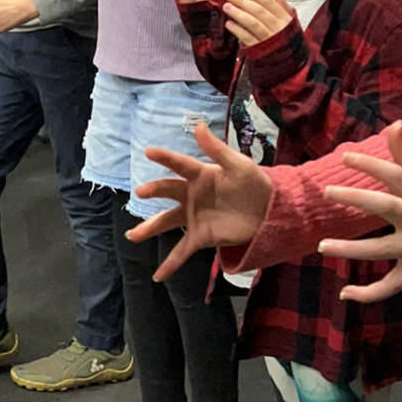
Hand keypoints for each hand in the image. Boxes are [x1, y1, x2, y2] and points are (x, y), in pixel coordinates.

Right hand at [126, 123, 272, 281]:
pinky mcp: (201, 237)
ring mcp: (194, 217)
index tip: (149, 151)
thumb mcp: (239, 164)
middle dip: (154, 191)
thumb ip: (217, 148)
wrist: (269, 211)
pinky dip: (170, 263)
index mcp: (200, 174)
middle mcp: (191, 195)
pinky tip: (157, 276)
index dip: (165, 157)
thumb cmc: (253, 183)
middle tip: (141, 192)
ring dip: (149, 228)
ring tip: (132, 235)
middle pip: (168, 191)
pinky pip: (182, 250)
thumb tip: (198, 125)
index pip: (180, 164)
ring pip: (166, 222)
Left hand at [222, 0, 294, 46]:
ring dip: (238, 14)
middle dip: (243, 2)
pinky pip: (247, 38)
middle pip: (259, 12)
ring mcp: (268, 41)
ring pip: (252, 24)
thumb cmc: (287, 43)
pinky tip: (229, 23)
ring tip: (227, 6)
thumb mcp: (291, 25)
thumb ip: (284, 10)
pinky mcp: (259, 51)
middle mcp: (278, 30)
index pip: (269, 3)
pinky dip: (237, 30)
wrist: (290, 67)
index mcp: (286, 21)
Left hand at [317, 122, 401, 301]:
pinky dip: (368, 294)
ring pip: (381, 250)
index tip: (344, 157)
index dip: (371, 165)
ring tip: (321, 246)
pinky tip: (344, 293)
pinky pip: (389, 286)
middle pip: (386, 207)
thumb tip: (394, 124)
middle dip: (355, 199)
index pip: (396, 175)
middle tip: (327, 192)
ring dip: (350, 250)